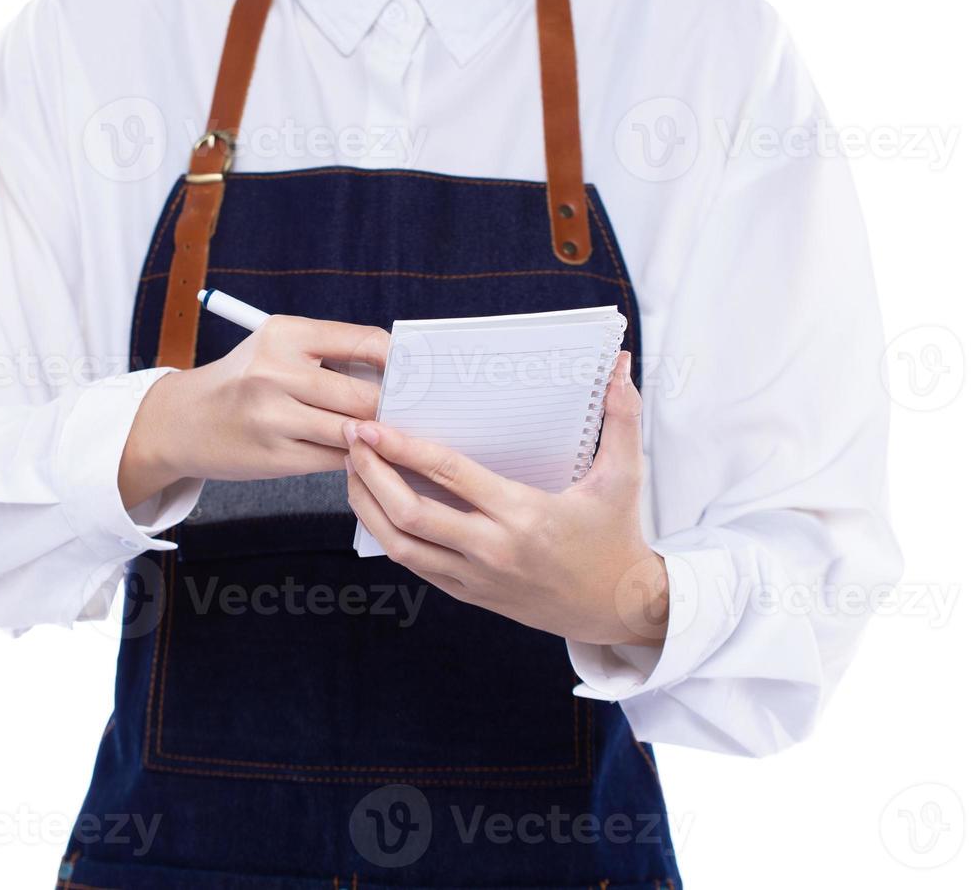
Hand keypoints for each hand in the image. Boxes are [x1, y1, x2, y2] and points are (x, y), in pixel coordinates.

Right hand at [119, 316, 388, 506]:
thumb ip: (330, 354)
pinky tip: (359, 453)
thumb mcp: (277, 348)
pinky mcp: (275, 456)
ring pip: (354, 432)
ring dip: (375, 437)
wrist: (183, 421)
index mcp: (286, 334)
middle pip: (365, 394)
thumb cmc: (244, 381)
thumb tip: (399, 373)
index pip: (365, 342)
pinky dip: (354, 457)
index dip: (400, 362)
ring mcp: (274, 417)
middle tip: (411, 413)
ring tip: (388, 435)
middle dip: (391, 407)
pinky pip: (335, 459)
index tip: (416, 374)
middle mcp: (277, 372)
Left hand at [343, 352, 668, 646]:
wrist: (617, 609)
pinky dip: (387, 534)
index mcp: (523, 514)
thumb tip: (622, 365)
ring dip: (367, 506)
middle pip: (410, 513)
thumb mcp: (624, 478)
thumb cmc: (617, 537)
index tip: (372, 426)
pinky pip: (414, 565)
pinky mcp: (468, 593)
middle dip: (370, 474)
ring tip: (353, 470)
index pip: (449, 476)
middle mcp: (492, 549)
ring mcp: (475, 577)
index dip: (403, 449)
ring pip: (401, 545)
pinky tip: (375, 505)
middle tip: (350, 440)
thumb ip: (621, 418)